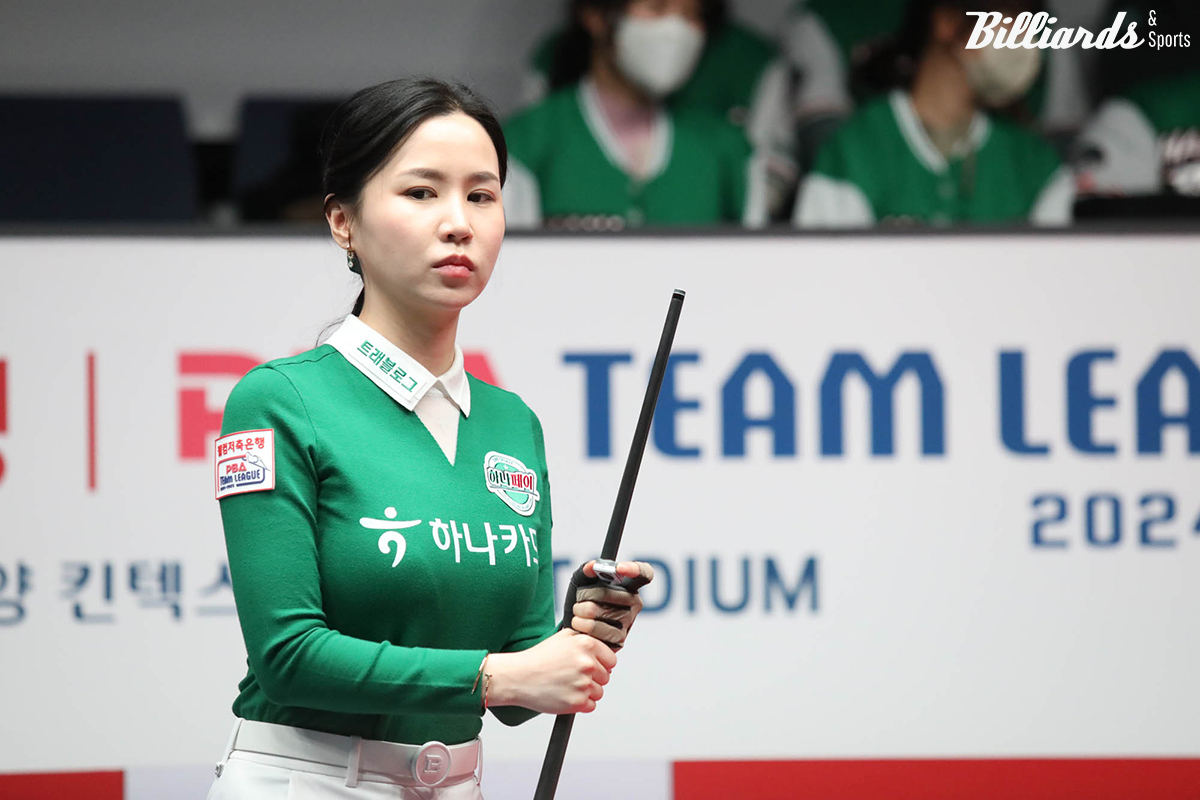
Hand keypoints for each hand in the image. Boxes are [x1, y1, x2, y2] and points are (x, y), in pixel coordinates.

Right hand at [486, 629, 617, 714]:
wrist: (518, 677)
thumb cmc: (538, 658)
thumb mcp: (563, 637)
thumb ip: (585, 638)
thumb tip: (602, 647)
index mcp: (587, 645)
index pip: (611, 660)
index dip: (602, 664)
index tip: (591, 668)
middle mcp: (588, 663)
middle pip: (606, 677)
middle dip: (593, 679)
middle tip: (573, 677)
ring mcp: (583, 684)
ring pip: (599, 692)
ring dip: (586, 692)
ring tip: (568, 686)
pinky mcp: (577, 702)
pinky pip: (591, 706)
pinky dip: (581, 704)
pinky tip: (566, 695)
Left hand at [570, 560, 653, 649]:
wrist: (576, 629)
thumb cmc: (582, 601)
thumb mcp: (582, 581)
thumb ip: (586, 570)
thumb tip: (592, 567)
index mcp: (630, 585)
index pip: (644, 573)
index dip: (634, 569)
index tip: (618, 568)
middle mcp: (634, 603)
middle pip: (606, 592)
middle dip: (585, 595)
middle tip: (579, 599)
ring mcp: (628, 622)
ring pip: (597, 611)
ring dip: (580, 612)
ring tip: (579, 613)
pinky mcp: (619, 640)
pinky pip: (595, 630)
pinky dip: (582, 626)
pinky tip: (581, 627)